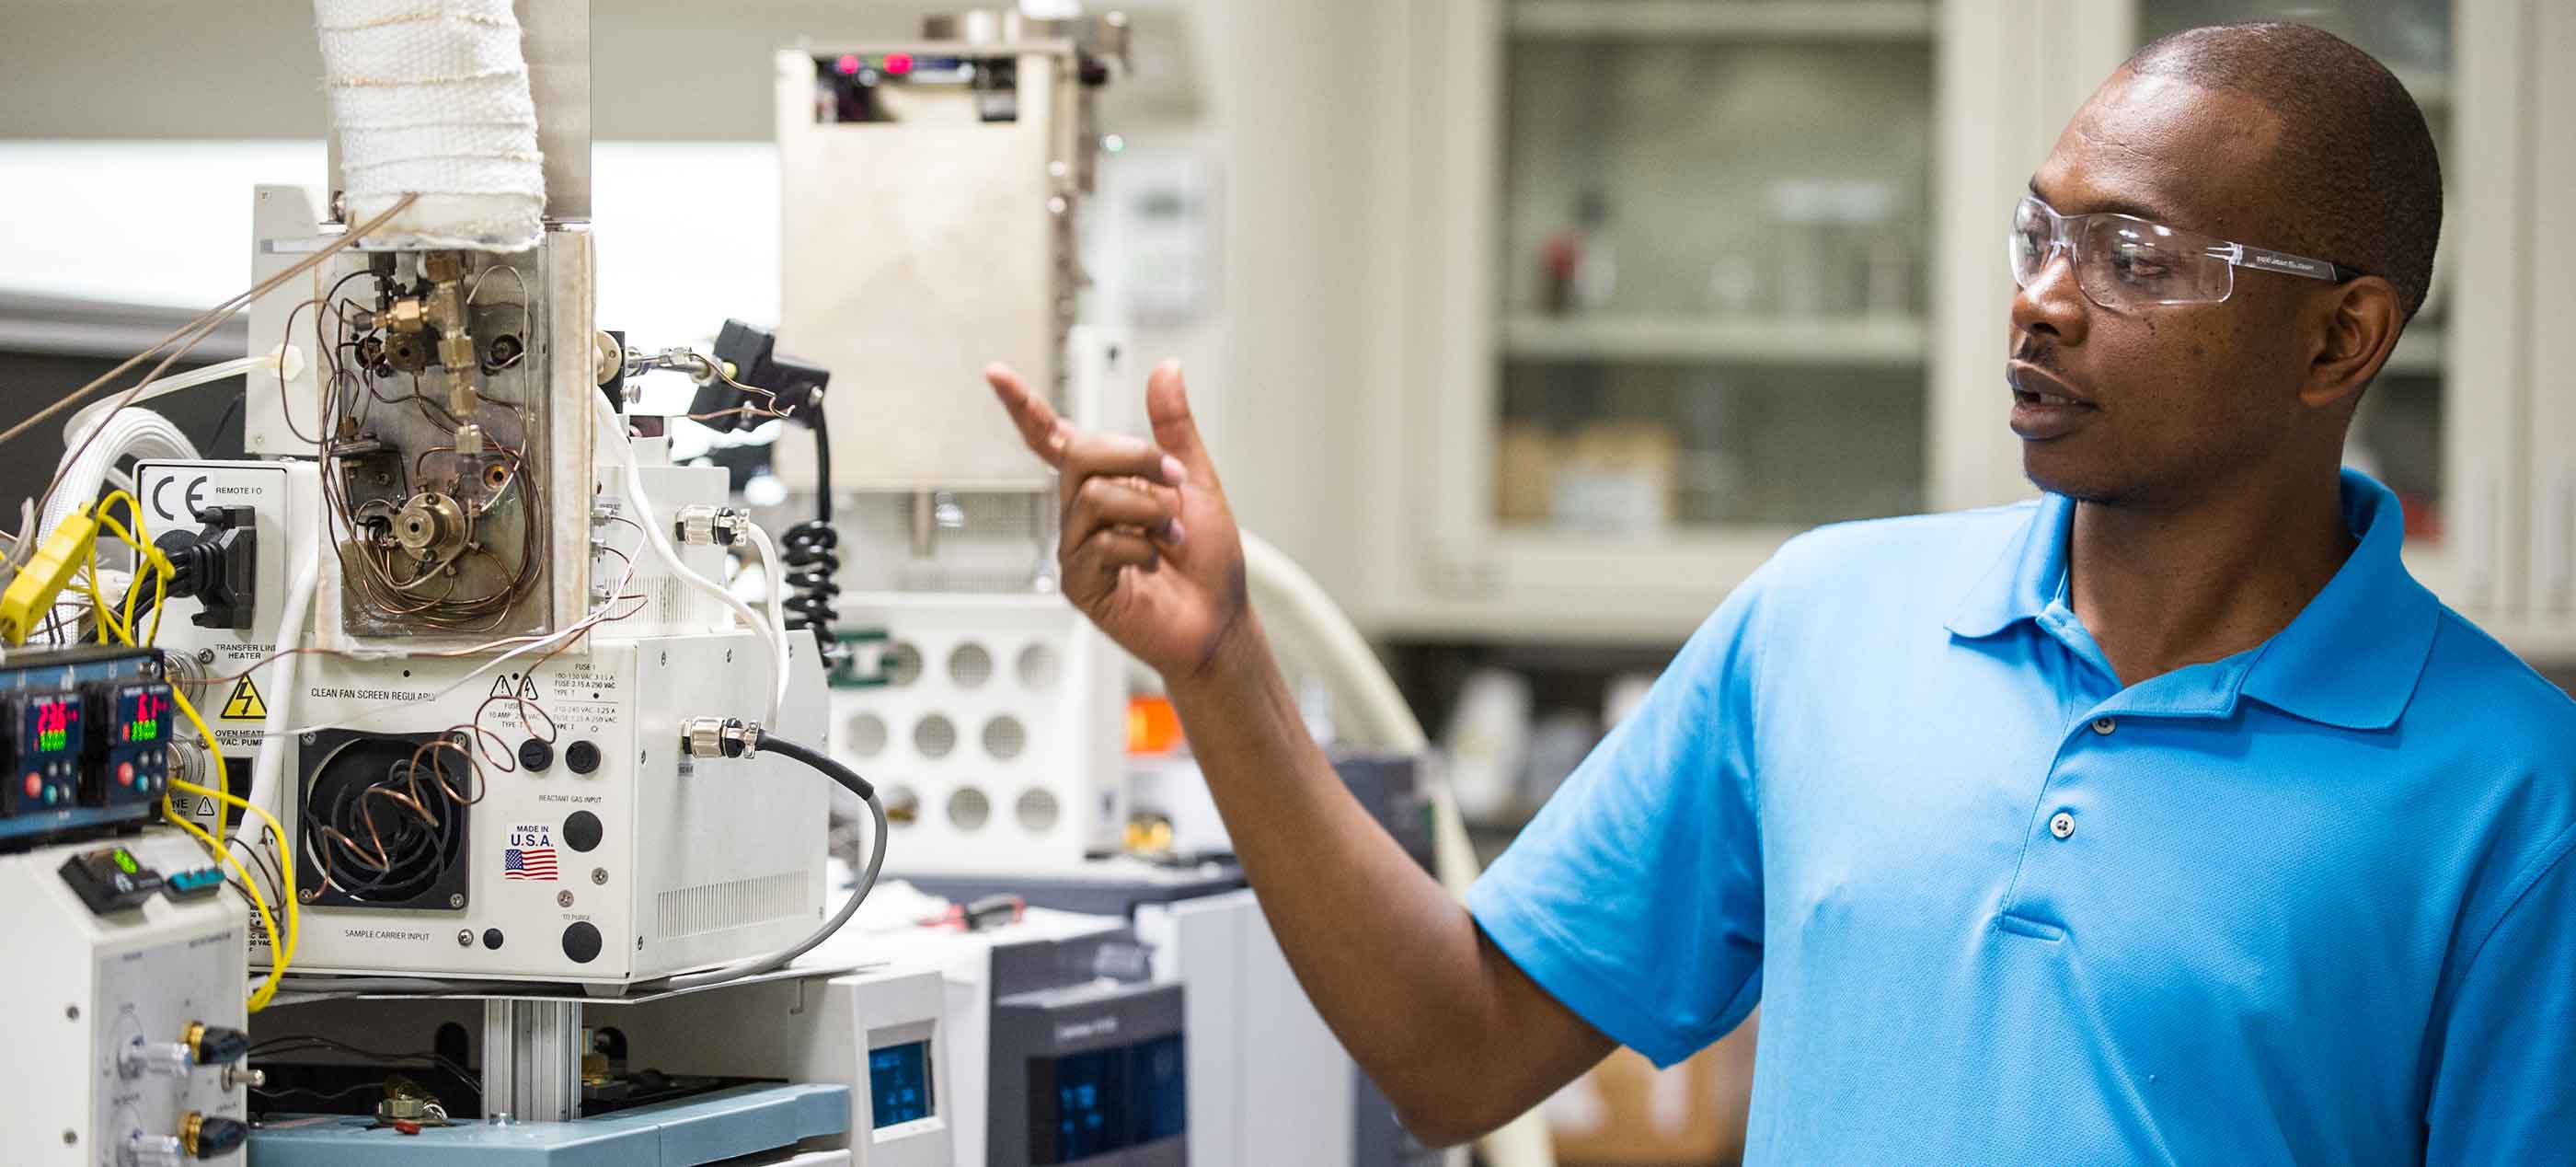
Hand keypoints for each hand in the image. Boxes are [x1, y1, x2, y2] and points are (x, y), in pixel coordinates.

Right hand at [986, 360, 1249, 680]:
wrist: (1219, 617)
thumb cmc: (1206, 558)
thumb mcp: (1196, 480)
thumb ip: (1174, 428)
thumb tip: (1167, 367)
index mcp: (1102, 483)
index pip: (1053, 438)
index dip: (1023, 407)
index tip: (994, 373)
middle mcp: (1081, 512)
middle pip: (1080, 456)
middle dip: (1135, 459)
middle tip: (1176, 481)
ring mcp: (1075, 548)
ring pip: (1094, 498)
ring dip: (1149, 510)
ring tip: (1173, 536)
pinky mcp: (1078, 583)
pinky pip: (1099, 544)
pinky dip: (1141, 549)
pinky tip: (1153, 564)